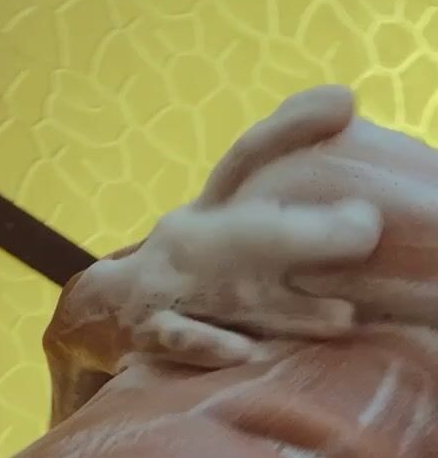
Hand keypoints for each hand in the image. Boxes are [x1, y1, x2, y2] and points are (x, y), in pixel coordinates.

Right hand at [43, 86, 382, 424]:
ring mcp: (170, 287)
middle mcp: (193, 242)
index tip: (345, 103)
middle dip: (311, 233)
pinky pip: (181, 337)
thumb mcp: (217, 227)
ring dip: (285, 307)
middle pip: (254, 229)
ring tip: (341, 319)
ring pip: (231, 293)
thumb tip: (349, 143)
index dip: (293, 125)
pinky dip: (211, 344)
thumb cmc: (181, 274)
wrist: (93, 315)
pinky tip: (247, 354)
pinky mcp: (149, 332)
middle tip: (365, 230)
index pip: (250, 157)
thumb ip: (277, 205)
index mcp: (210, 213)